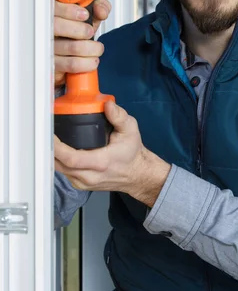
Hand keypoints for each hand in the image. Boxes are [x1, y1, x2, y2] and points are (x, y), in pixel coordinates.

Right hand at [54, 0, 110, 87]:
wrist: (71, 59)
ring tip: (97, 48)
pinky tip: (92, 60)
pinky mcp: (54, 66)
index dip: (69, 10)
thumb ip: (98, 8)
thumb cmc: (77, 35)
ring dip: (91, 48)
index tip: (85, 15)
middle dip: (81, 29)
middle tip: (90, 32)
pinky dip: (87, 63)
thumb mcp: (88, 18)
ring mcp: (48, 49)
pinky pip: (71, 64)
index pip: (52, 8)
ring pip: (70, 46)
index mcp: (54, 15)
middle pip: (57, 26)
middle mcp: (47, 31)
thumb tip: (101, 10)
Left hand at [54, 101, 170, 206]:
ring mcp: (84, 183)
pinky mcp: (80, 185)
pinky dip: (58, 161)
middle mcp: (90, 176)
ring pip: (59, 169)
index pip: (71, 158)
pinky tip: (59, 149)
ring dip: (53, 155)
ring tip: (51, 138)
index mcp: (101, 163)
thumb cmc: (132, 153)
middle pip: (59, 164)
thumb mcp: (130, 130)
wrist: (137, 174)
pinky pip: (63, 172)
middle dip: (50, 148)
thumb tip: (107, 105)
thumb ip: (119, 116)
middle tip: (46, 131)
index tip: (50, 133)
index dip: (57, 146)